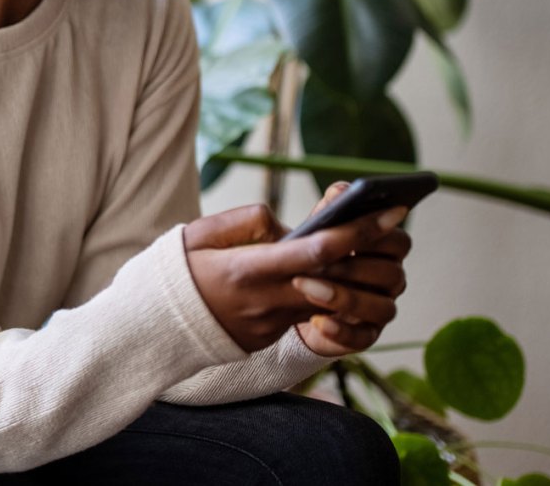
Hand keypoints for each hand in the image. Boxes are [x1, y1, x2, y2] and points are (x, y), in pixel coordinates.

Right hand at [184, 200, 407, 352]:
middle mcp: (265, 301)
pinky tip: (337, 272)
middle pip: (337, 280)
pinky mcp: (270, 336)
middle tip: (396, 223)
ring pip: (332, 302)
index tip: (388, 212)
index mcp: (247, 270)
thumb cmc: (175, 271)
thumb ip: (247, 221)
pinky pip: (309, 314)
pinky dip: (327, 293)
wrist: (153, 325)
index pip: (316, 252)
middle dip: (373, 253)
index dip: (357, 232)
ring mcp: (270, 324)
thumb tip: (285, 224)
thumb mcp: (200, 233)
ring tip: (370, 248)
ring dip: (358, 277)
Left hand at [294, 182, 412, 356]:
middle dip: (356, 266)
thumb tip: (341, 190)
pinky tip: (317, 320)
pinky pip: (363, 338)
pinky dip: (341, 330)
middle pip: (392, 274)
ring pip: (382, 307)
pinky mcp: (364, 335)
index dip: (379, 235)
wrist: (293, 296)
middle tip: (322, 261)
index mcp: (384, 249)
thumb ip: (331, 209)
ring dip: (345, 296)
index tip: (353, 229)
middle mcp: (390, 279)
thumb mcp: (317, 228)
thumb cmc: (312, 254)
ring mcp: (380, 309)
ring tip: (307, 286)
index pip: (399, 240)